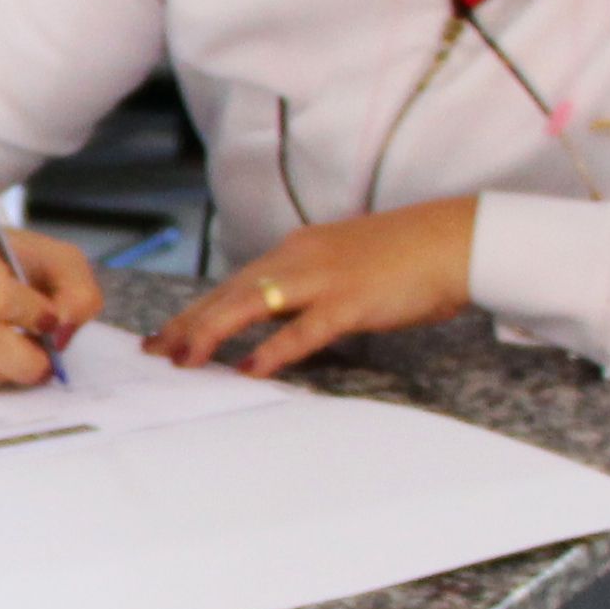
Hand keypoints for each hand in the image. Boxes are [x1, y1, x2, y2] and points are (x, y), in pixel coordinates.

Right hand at [0, 222, 102, 391]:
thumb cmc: (19, 262)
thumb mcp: (60, 262)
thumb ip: (78, 294)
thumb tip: (60, 335)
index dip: (30, 316)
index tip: (50, 321)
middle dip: (23, 357)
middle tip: (47, 362)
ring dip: (7, 372)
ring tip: (27, 361)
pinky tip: (3, 363)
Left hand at [149, 200, 478, 376]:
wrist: (454, 239)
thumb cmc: (404, 259)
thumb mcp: (340, 268)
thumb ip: (305, 290)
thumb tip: (276, 320)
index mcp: (295, 253)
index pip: (232, 285)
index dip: (194, 311)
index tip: (163, 334)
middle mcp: (299, 260)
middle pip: (229, 294)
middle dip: (188, 323)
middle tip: (155, 351)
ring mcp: (323, 278)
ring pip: (253, 305)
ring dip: (213, 332)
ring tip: (184, 359)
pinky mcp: (351, 300)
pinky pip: (303, 329)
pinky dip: (272, 350)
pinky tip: (249, 368)